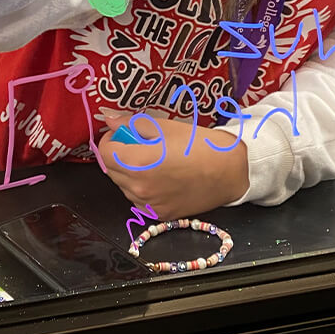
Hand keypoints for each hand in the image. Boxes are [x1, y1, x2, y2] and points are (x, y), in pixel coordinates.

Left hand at [96, 114, 248, 220]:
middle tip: (139, 144)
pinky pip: (138, 199)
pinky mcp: (159, 214)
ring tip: (154, 161)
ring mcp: (149, 204)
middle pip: (111, 169)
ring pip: (123, 185)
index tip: (122, 133)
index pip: (104, 152)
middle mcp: (140, 187)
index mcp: (139, 162)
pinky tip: (161, 177)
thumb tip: (108, 119)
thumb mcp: (165, 127)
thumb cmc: (200, 145)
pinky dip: (142, 187)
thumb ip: (132, 124)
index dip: (110, 139)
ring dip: (129, 172)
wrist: (230, 171)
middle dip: (119, 154)